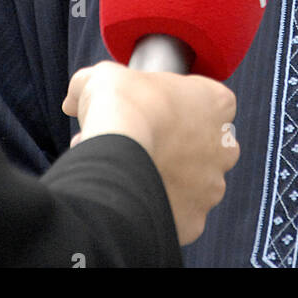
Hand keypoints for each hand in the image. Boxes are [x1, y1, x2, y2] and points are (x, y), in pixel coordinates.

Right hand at [62, 60, 239, 245]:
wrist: (116, 151)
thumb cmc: (121, 105)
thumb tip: (74, 100)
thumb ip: (95, 83)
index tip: (157, 112)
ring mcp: (211, 186)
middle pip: (208, 146)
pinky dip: (159, 208)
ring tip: (130, 172)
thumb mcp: (103, 77)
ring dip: (169, 178)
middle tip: (144, 143)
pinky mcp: (194, 220)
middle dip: (180, 146)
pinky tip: (133, 196)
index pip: (213, 103)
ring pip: (194, 184)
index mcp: (217, 102)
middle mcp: (224, 146)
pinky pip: (178, 215)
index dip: (183, 107)